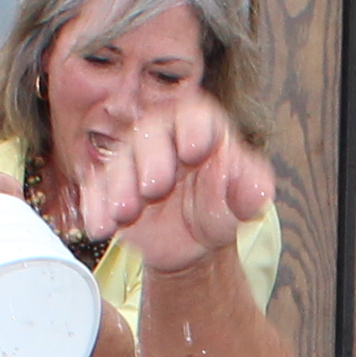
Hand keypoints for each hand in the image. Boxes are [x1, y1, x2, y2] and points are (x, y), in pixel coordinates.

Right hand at [72, 90, 271, 270]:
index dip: (192, 128)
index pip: (194, 116)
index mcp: (199, 129)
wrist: (190, 240)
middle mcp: (162, 137)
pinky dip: (95, 207)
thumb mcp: (240, 204)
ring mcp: (131, 160)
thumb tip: (260, 193)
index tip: (193, 150)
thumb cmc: (217, 207)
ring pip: (119, 161)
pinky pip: (95, 189)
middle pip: (150, 132)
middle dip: (151, 158)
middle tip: (155, 187)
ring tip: (125, 213)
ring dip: (119, 186)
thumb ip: (251, 193)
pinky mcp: (108, 185)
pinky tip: (100, 227)